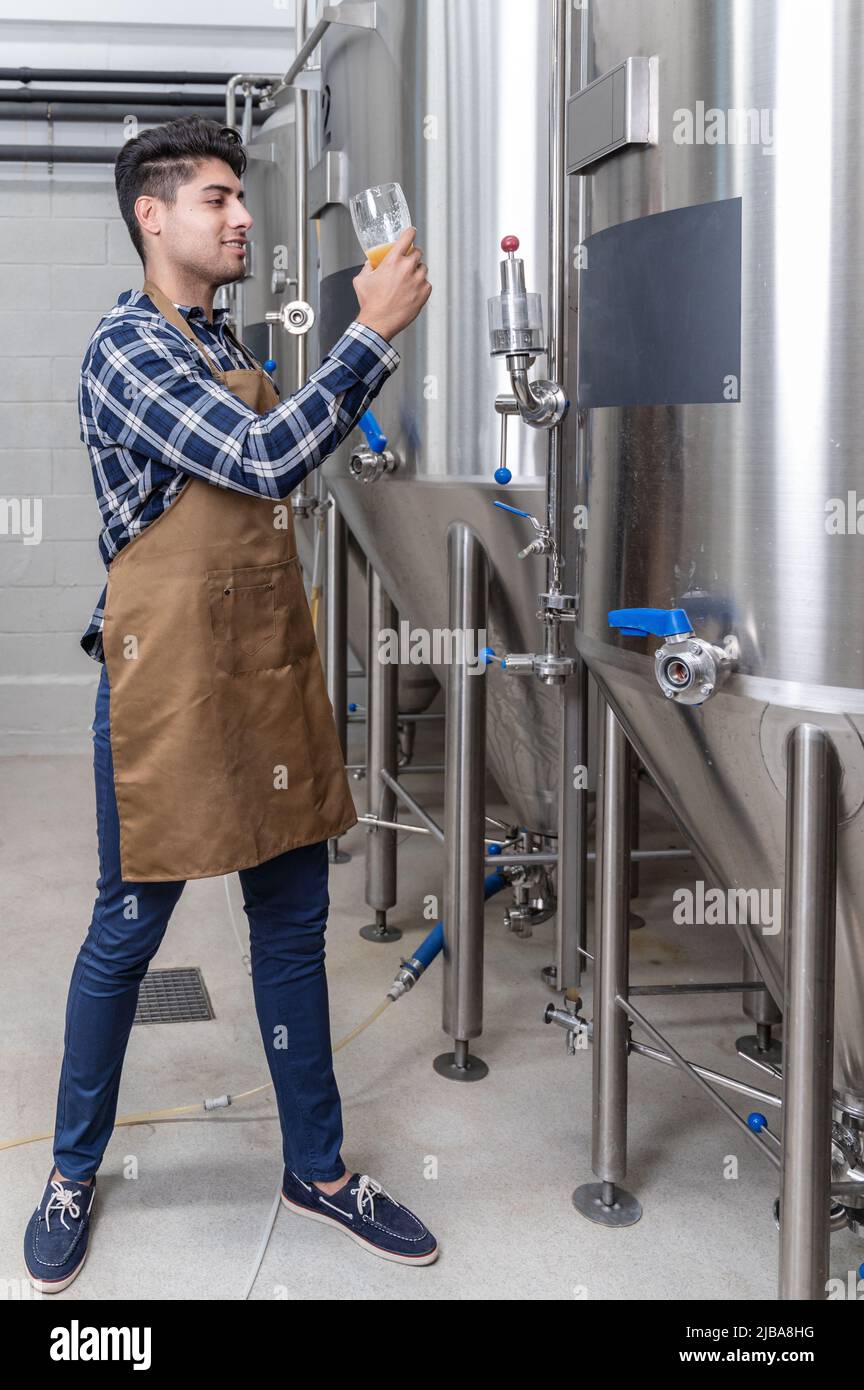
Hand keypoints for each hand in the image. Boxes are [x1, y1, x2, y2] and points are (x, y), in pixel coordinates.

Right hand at [353, 226, 432, 341]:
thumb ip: (367, 268)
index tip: (411, 233)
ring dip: (417, 271)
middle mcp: (407, 268)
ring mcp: (417, 280)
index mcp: (393, 260)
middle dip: (413, 255)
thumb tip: (370, 263)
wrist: (378, 323)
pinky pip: (427, 284)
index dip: (410, 233)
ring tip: (408, 280)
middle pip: (418, 252)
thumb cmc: (370, 303)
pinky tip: (412, 292)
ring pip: (423, 268)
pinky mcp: (424, 293)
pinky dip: (421, 286)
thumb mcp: (361, 280)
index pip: (408, 237)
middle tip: (407, 263)